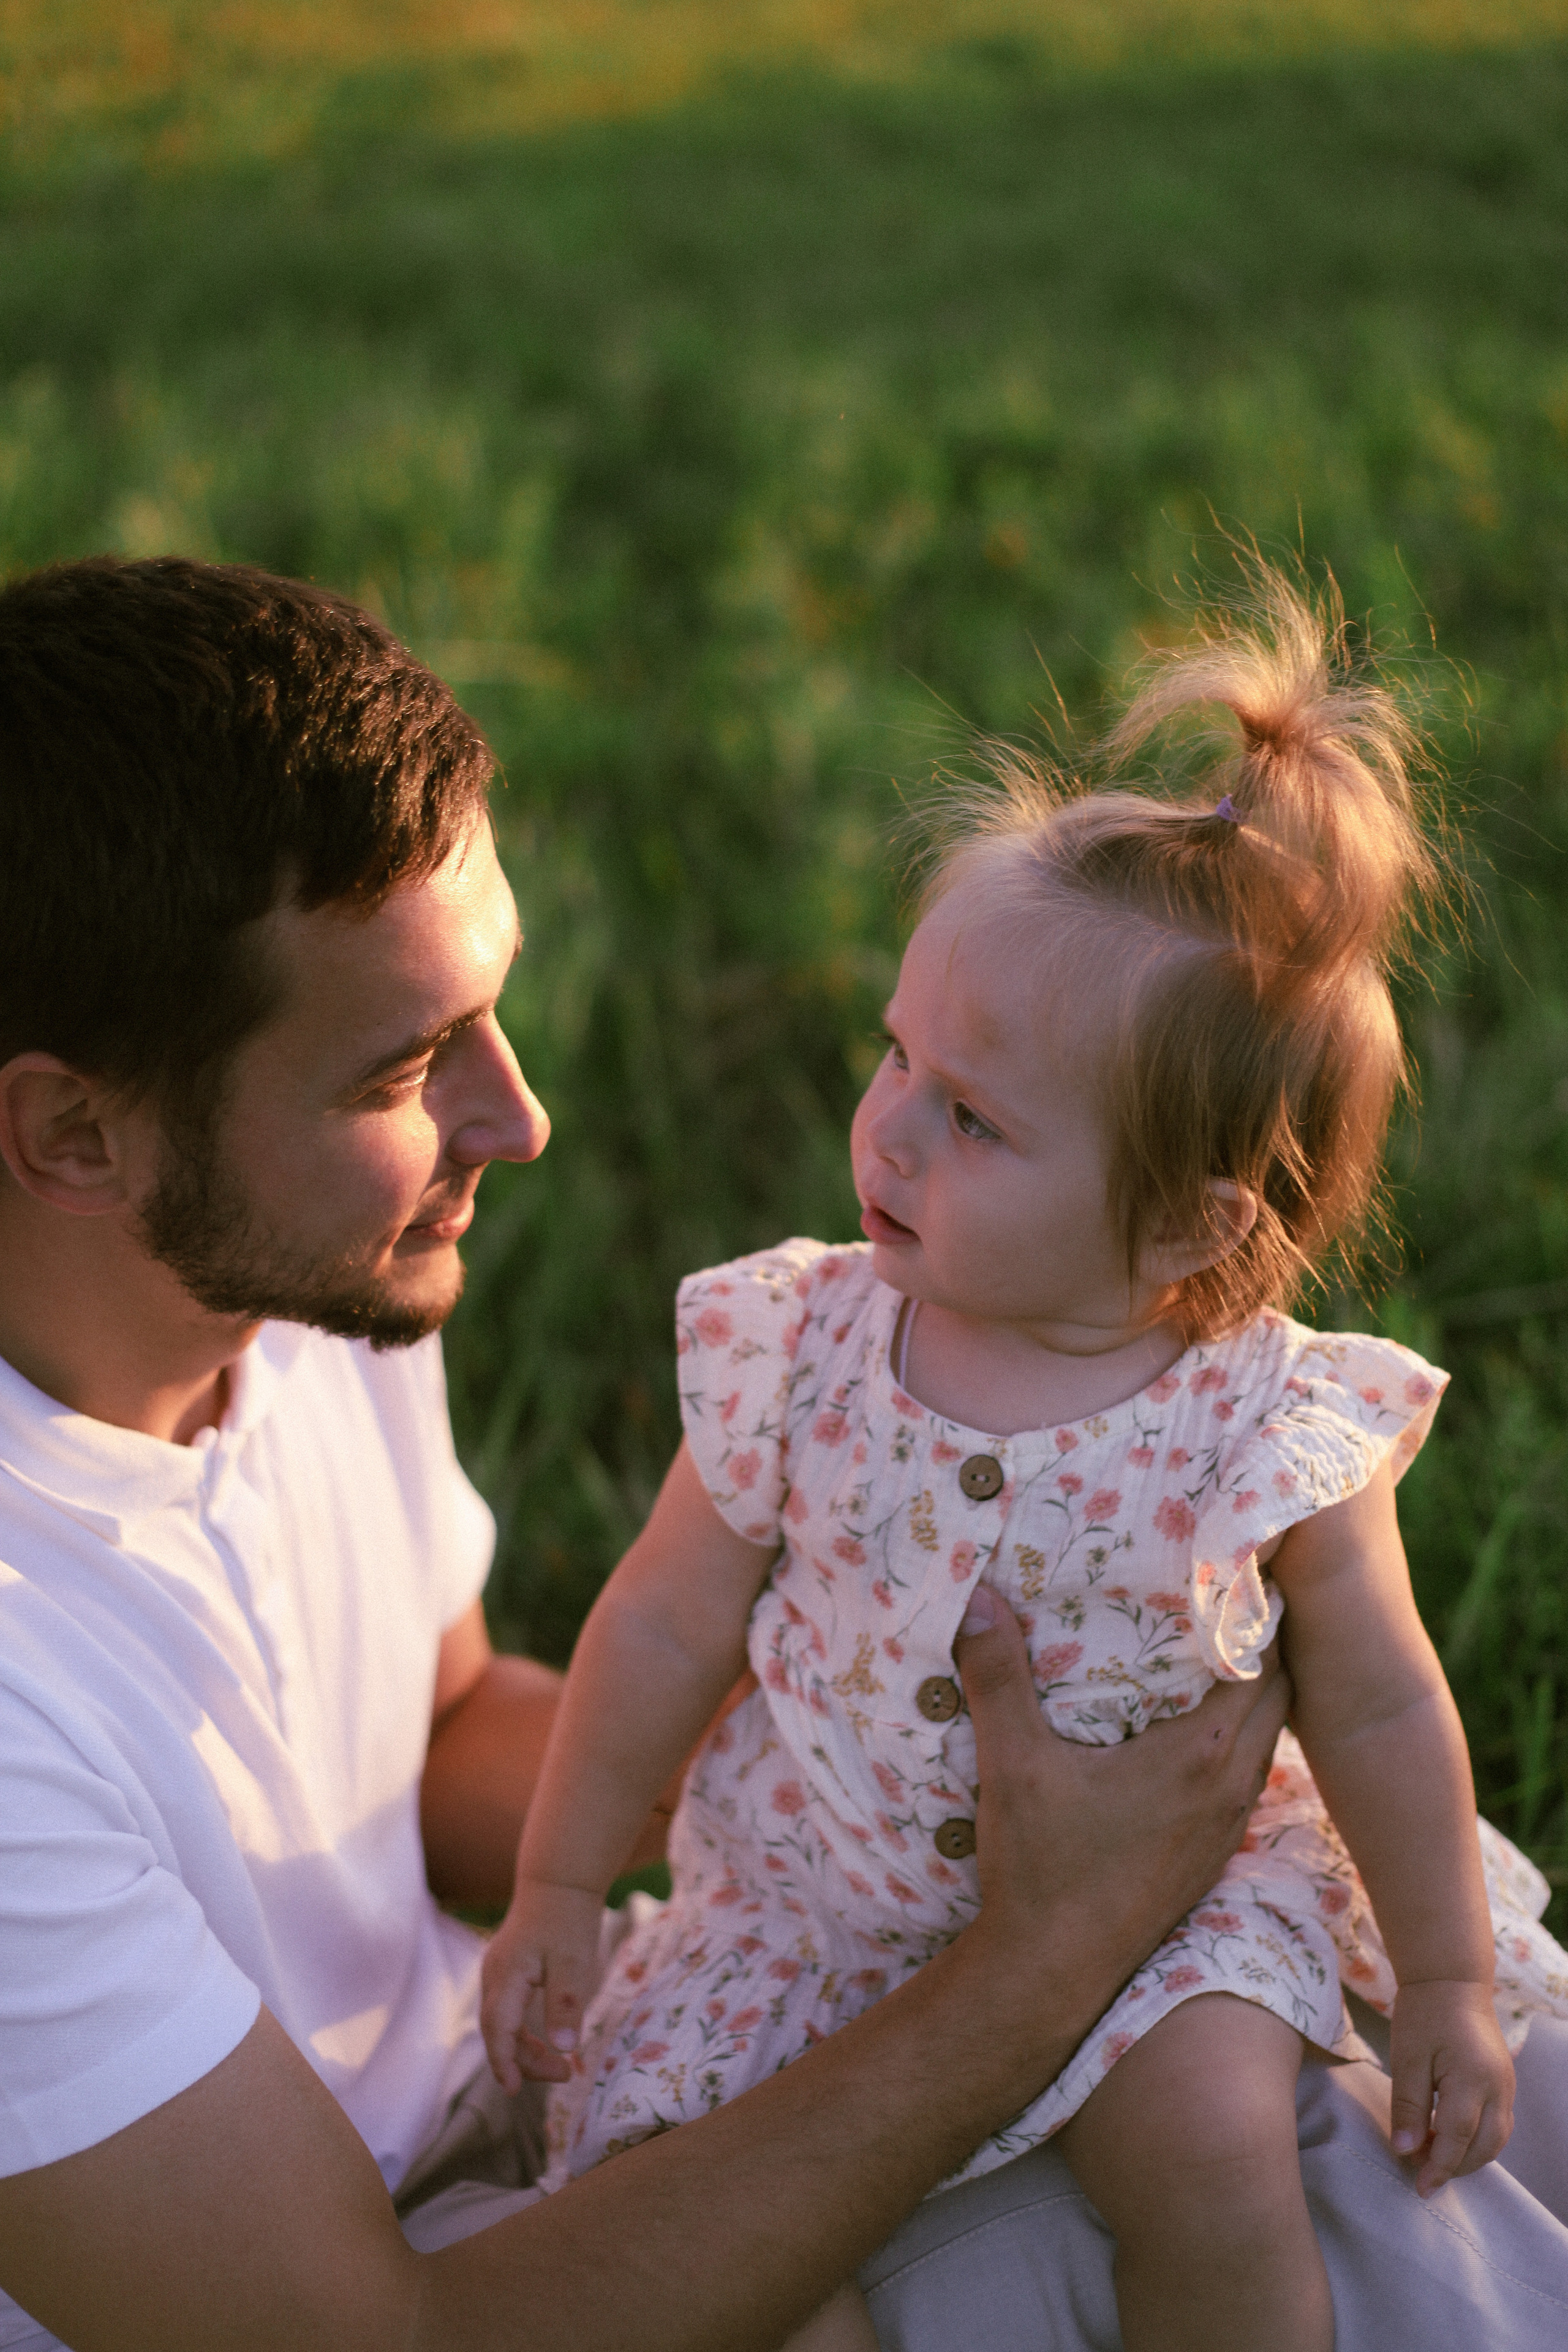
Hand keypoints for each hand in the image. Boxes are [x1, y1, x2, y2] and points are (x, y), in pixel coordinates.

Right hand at [480, 1877, 603, 2092]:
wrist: (560, 1881)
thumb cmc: (568, 1919)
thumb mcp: (575, 1961)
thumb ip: (566, 2003)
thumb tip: (564, 2048)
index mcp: (507, 1973)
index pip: (497, 2028)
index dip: (504, 2062)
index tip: (513, 2091)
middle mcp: (494, 1975)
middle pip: (497, 2031)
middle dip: (524, 2061)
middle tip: (564, 2076)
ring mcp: (497, 1972)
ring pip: (501, 2024)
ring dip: (525, 2049)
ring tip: (560, 2067)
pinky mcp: (506, 1972)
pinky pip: (506, 2012)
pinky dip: (522, 2033)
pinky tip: (546, 2042)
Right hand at [953, 1586, 1289, 1988]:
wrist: (1052, 1977)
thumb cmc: (1041, 1871)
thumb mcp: (1014, 1766)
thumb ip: (997, 1677)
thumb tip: (979, 1596)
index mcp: (1202, 1754)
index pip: (1264, 1661)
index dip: (1259, 1610)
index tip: (1239, 1562)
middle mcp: (1232, 1786)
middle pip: (1279, 1692)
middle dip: (1262, 1639)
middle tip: (1225, 1591)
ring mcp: (1227, 1826)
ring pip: (1266, 1736)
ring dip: (1250, 1692)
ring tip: (1212, 1647)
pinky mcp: (1211, 1855)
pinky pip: (1245, 1775)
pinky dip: (1234, 1737)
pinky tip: (1189, 1729)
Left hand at [1389, 1978, 1514, 2194]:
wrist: (1451, 1980)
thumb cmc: (1424, 2014)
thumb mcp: (1407, 2057)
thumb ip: (1407, 2105)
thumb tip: (1404, 2151)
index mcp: (1473, 2079)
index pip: (1458, 2139)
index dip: (1438, 2167)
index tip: (1419, 2188)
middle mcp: (1498, 2088)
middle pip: (1483, 2147)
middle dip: (1453, 2167)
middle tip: (1421, 2175)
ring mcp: (1506, 2086)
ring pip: (1495, 2140)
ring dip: (1467, 2157)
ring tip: (1432, 2159)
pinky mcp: (1504, 2083)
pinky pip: (1498, 2125)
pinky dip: (1477, 2141)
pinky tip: (1451, 2140)